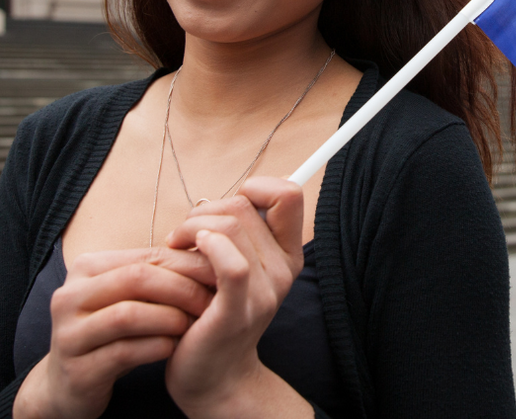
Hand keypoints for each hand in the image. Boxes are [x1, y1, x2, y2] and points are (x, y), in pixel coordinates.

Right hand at [13, 247, 213, 418]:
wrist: (73, 384)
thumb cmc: (115, 330)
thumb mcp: (134, 295)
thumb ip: (161, 271)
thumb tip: (215, 249)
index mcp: (87, 267)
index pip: (148, 256)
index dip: (188, 264)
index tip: (219, 274)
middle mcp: (69, 296)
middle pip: (136, 279)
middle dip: (182, 288)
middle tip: (212, 300)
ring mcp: (67, 335)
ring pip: (128, 314)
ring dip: (169, 318)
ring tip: (195, 324)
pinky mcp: (76, 371)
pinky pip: (123, 352)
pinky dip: (156, 347)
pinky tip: (175, 348)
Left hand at [163, 177, 304, 416]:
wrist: (213, 376)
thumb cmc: (214, 311)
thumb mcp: (241, 265)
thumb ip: (245, 229)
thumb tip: (244, 190)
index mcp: (288, 253)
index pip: (288, 194)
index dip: (257, 187)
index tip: (229, 208)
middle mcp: (283, 269)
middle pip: (244, 206)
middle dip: (206, 211)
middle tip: (187, 235)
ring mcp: (263, 292)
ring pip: (229, 227)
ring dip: (192, 227)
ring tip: (178, 247)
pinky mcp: (236, 311)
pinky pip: (230, 262)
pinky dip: (206, 244)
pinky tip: (187, 250)